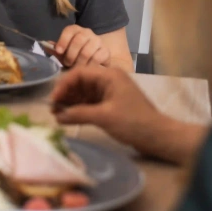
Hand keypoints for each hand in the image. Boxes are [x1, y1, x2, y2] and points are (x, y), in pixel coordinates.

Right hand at [50, 66, 203, 164]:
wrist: (158, 136)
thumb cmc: (133, 122)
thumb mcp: (104, 117)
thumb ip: (78, 114)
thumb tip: (57, 116)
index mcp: (109, 75)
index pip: (79, 73)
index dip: (63, 85)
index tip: (53, 99)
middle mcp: (109, 80)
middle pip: (81, 82)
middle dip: (66, 94)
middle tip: (53, 109)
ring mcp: (110, 92)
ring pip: (84, 93)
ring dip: (71, 102)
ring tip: (58, 115)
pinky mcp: (111, 104)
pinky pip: (90, 102)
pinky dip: (80, 109)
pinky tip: (69, 118)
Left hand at [52, 25, 110, 67]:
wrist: (95, 59)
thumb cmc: (75, 55)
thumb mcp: (64, 52)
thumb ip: (56, 49)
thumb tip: (45, 45)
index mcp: (75, 30)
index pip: (69, 31)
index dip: (63, 40)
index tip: (58, 51)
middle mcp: (87, 32)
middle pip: (79, 40)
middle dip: (71, 54)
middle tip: (67, 64)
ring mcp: (98, 41)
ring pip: (87, 51)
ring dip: (79, 62)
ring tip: (76, 69)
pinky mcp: (105, 51)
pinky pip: (97, 58)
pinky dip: (90, 66)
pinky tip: (87, 70)